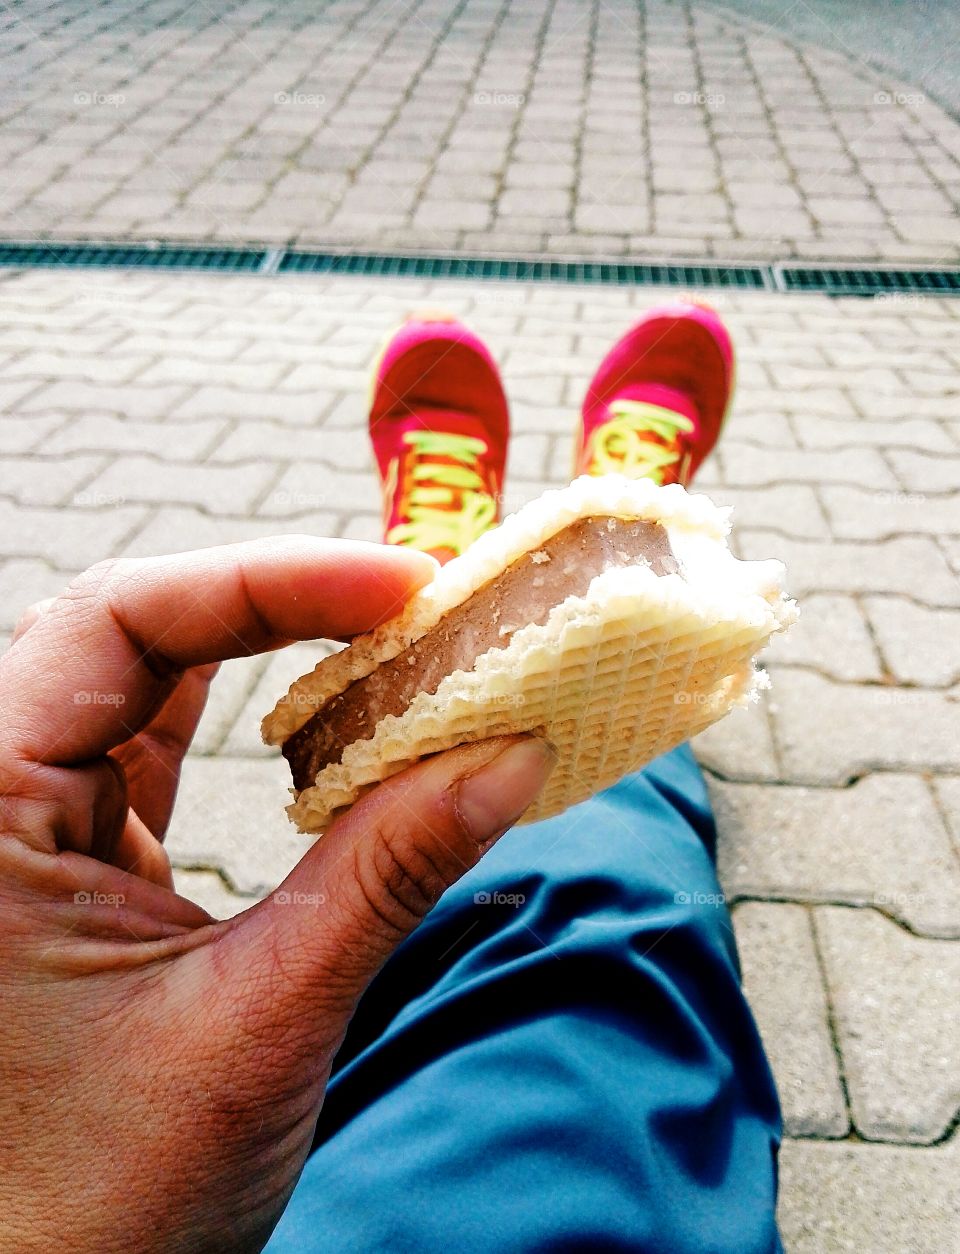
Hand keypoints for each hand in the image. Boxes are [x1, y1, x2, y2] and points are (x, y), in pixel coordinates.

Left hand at [0, 537, 555, 1252]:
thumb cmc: (98, 1201)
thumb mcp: (259, 1023)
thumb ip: (385, 875)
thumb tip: (509, 756)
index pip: (118, 621)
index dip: (267, 580)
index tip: (401, 584)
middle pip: (140, 629)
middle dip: (285, 598)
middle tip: (421, 596)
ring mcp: (39, 822)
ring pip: (158, 678)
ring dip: (281, 648)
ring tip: (399, 637)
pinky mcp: (88, 852)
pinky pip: (173, 743)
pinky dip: (268, 722)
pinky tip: (345, 716)